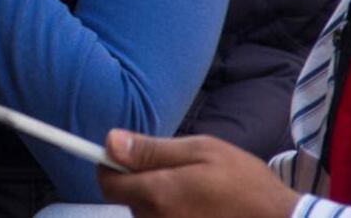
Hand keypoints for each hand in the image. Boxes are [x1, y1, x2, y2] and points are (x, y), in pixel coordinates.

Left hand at [98, 130, 299, 217]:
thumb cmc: (243, 183)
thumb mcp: (201, 150)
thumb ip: (151, 149)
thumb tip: (110, 141)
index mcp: (157, 193)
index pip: (107, 182)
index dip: (112, 164)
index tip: (128, 155)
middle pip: (127, 198)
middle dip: (143, 181)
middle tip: (181, 171)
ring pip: (145, 213)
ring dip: (159, 200)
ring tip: (196, 192)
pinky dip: (172, 214)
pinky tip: (199, 210)